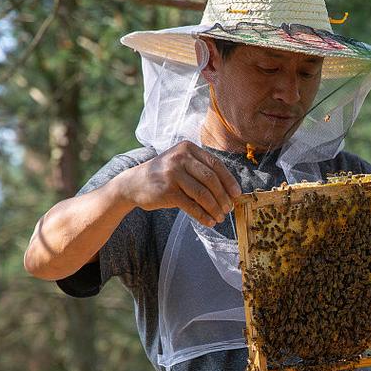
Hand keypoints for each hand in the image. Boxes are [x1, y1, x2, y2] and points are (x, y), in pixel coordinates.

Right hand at [127, 141, 241, 225]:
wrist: (133, 184)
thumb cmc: (164, 176)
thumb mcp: (181, 164)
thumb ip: (202, 171)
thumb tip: (229, 191)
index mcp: (188, 148)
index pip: (215, 164)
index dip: (229, 180)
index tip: (237, 194)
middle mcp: (180, 158)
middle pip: (211, 179)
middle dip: (223, 197)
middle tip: (229, 208)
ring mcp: (172, 174)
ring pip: (203, 194)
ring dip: (214, 208)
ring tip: (220, 217)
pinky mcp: (167, 191)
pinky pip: (191, 206)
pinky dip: (203, 216)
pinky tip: (209, 222)